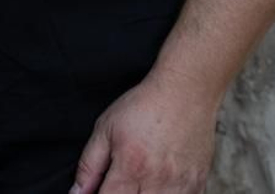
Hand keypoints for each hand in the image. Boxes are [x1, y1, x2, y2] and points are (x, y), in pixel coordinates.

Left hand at [71, 73, 218, 193]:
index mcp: (130, 168)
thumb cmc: (144, 106)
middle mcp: (157, 182)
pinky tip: (160, 183)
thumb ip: (89, 165)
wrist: (184, 91)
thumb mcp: (106, 129)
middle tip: (120, 183)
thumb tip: (77, 193)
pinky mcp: (197, 184)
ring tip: (139, 181)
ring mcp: (180, 185)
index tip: (100, 189)